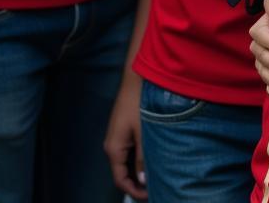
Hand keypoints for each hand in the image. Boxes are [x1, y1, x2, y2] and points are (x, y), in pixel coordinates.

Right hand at [103, 71, 145, 198]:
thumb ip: (143, 158)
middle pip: (122, 172)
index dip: (134, 191)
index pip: (120, 180)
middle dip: (138, 182)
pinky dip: (139, 158)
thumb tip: (142, 181)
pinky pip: (129, 150)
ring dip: (139, 169)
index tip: (150, 195)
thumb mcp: (143, 134)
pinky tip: (153, 156)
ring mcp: (116, 137)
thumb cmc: (139, 104)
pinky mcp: (123, 129)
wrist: (136, 78)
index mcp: (114, 149)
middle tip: (156, 187)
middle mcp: (112, 145)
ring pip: (126, 161)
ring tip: (157, 173)